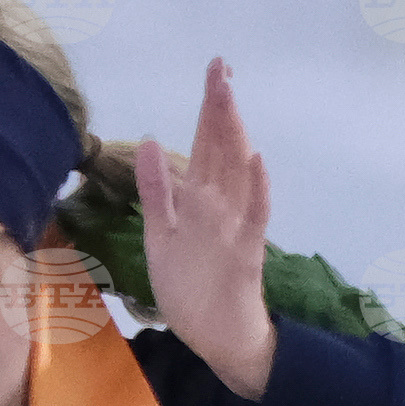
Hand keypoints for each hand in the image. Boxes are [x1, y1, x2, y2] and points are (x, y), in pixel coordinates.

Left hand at [135, 58, 276, 402]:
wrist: (215, 337)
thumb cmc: (190, 287)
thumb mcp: (161, 234)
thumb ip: (157, 189)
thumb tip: (146, 140)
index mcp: (200, 199)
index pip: (205, 144)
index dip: (208, 108)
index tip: (215, 70)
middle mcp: (221, 206)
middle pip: (222, 150)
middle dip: (221, 109)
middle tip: (221, 68)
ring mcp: (236, 227)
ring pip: (237, 174)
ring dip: (234, 136)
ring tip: (230, 99)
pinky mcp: (246, 253)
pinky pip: (255, 218)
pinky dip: (258, 190)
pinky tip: (257, 162)